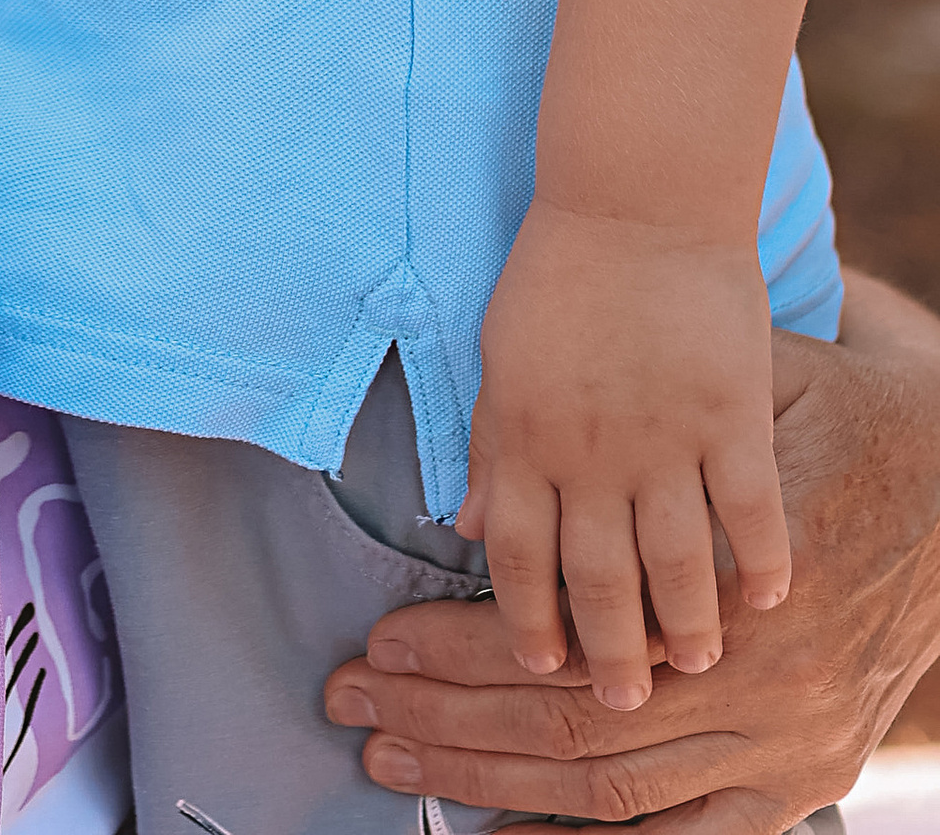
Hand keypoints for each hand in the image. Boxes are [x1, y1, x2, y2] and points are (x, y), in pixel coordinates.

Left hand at [328, 296, 939, 832]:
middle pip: (569, 723)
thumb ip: (616, 437)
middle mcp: (746, 681)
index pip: (557, 638)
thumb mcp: (730, 391)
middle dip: (451, 721)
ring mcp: (781, 745)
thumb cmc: (825, 416)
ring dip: (498, 782)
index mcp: (711, 580)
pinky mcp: (806, 780)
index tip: (377, 642)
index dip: (458, 645)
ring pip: (615, 790)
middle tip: (357, 709)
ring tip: (403, 765)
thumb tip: (474, 501)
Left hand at [458, 202, 788, 708]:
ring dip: (684, 624)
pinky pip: (752, 511)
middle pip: (598, 578)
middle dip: (608, 651)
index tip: (545, 665)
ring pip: (677, 563)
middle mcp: (593, 451)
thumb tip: (465, 528)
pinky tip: (767, 599)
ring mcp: (666, 438)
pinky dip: (760, 562)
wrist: (635, 197)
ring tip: (693, 664)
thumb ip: (493, 448)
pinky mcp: (730, 414)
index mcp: (529, 436)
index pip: (520, 556)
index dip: (528, 620)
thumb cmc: (560, 271)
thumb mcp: (502, 355)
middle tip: (623, 698)